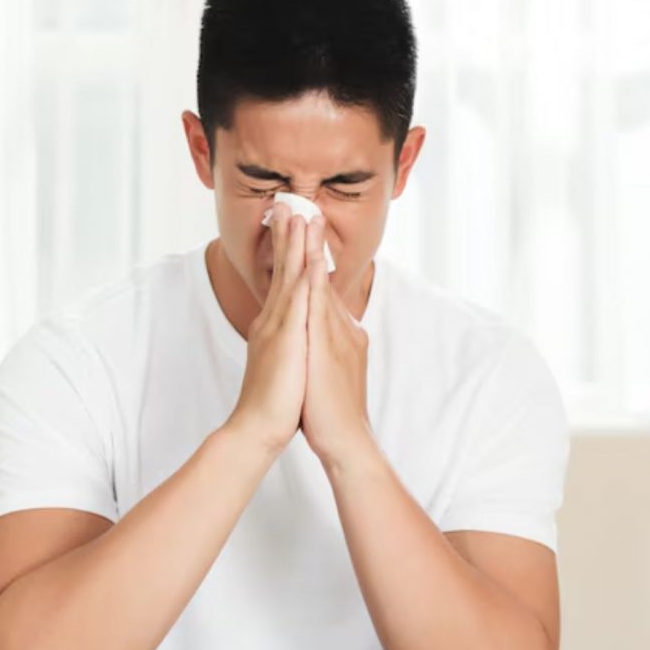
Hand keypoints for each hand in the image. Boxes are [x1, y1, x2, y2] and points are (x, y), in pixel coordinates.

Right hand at [222, 202, 311, 455]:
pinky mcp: (286, 338)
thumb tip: (294, 335)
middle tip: (288, 204)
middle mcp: (272, 320)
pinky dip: (303, 274)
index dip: (285, 252)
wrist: (258, 427)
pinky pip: (297, 300)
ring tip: (298, 214)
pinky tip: (309, 254)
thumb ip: (286, 343)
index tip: (289, 226)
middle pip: (282, 269)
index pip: (281, 280)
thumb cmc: (274, 403)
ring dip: (294, 243)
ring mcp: (278, 327)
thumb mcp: (282, 364)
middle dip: (286, 236)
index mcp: (274, 326)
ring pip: (288, 276)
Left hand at [300, 221, 373, 468]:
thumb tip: (313, 339)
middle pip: (324, 277)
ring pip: (322, 284)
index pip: (322, 289)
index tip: (303, 231)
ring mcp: (337, 335)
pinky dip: (316, 283)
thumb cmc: (331, 412)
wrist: (346, 442)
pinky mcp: (330, 348)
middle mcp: (341, 328)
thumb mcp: (325, 371)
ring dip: (314, 251)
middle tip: (306, 207)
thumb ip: (323, 349)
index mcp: (338, 333)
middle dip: (313, 243)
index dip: (313, 260)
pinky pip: (321, 309)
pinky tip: (312, 261)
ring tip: (306, 218)